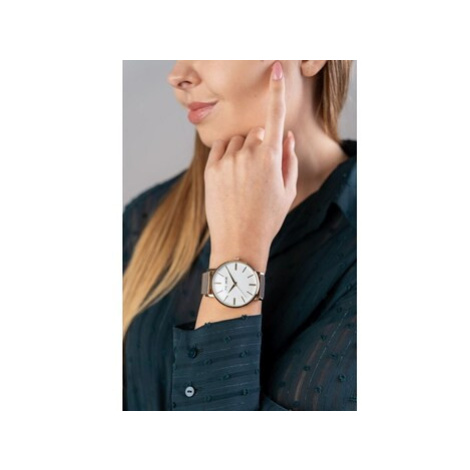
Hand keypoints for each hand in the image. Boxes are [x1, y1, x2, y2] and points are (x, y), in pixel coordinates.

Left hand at [204, 61, 298, 257]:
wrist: (239, 242)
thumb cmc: (268, 218)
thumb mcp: (287, 190)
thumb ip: (289, 158)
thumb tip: (286, 135)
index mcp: (271, 157)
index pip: (275, 117)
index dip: (276, 92)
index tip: (275, 70)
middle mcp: (248, 154)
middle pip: (255, 133)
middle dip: (260, 144)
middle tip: (260, 172)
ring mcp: (227, 160)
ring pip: (237, 141)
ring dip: (242, 151)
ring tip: (244, 180)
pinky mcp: (211, 169)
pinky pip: (220, 149)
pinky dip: (227, 156)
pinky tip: (231, 177)